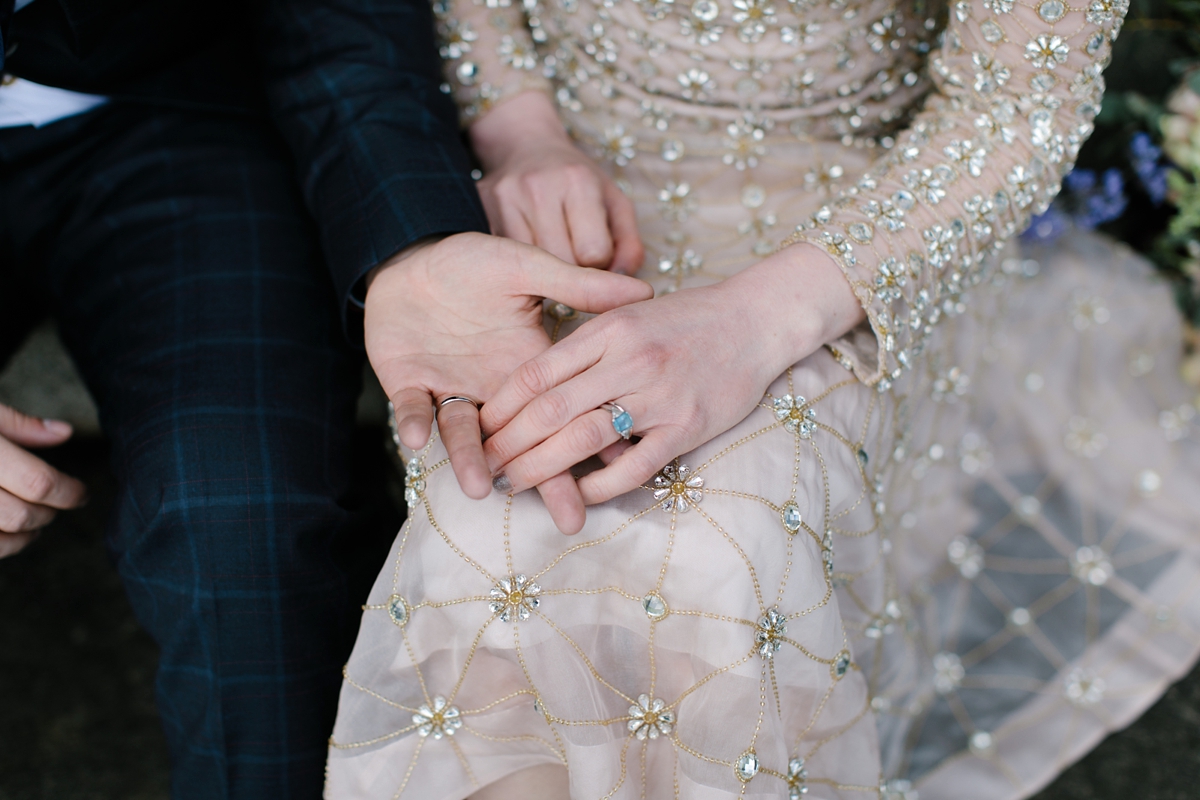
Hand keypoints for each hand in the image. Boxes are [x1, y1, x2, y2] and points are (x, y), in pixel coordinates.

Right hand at [0, 404, 86, 558]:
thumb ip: (18, 424)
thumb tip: (64, 432)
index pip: (38, 482)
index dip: (68, 492)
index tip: (82, 494)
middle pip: (20, 516)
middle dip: (46, 514)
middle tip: (56, 506)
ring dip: (22, 538)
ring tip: (34, 526)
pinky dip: (0, 546)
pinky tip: (6, 535)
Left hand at [365, 232, 652, 529]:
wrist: (412, 254)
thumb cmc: (473, 261)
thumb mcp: (525, 267)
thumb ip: (574, 284)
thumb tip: (641, 288)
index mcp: (526, 362)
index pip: (562, 409)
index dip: (585, 443)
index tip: (611, 473)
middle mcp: (491, 387)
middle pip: (522, 440)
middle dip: (545, 477)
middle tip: (568, 519)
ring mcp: (451, 390)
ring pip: (464, 434)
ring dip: (471, 460)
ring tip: (483, 488)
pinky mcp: (408, 383)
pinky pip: (411, 408)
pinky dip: (413, 422)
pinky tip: (415, 438)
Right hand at [471, 91, 643, 273]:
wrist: (525, 146)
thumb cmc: (577, 182)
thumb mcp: (614, 203)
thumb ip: (628, 245)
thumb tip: (622, 285)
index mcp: (578, 181)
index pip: (593, 253)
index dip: (598, 264)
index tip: (593, 256)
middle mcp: (539, 186)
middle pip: (560, 263)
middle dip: (571, 272)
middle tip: (571, 261)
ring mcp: (505, 197)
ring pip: (529, 266)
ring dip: (543, 272)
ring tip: (549, 256)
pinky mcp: (481, 208)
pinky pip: (505, 258)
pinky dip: (518, 264)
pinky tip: (524, 254)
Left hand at [479, 244, 865, 515]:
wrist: (757, 319)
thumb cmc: (688, 318)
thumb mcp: (629, 312)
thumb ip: (586, 343)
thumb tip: (533, 383)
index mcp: (608, 328)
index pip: (538, 371)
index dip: (501, 404)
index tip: (479, 426)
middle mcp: (629, 360)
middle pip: (551, 409)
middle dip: (508, 442)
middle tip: (484, 465)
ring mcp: (659, 395)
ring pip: (584, 438)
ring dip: (541, 467)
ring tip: (513, 484)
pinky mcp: (687, 427)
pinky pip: (634, 466)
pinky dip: (601, 485)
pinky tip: (579, 495)